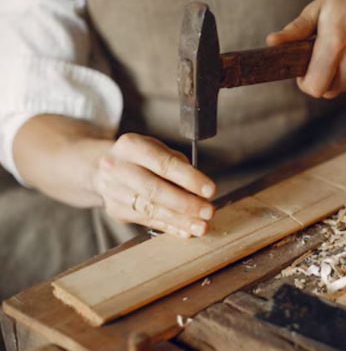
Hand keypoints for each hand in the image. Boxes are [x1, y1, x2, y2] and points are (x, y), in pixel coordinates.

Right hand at [93, 133, 215, 237]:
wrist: (104, 168)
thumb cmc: (141, 157)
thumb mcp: (158, 150)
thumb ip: (179, 166)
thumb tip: (199, 192)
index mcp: (131, 146)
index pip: (164, 164)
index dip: (190, 179)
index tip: (210, 191)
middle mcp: (117, 167)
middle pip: (155, 190)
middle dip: (186, 204)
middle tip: (208, 212)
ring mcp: (112, 190)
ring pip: (151, 209)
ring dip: (180, 220)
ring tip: (200, 226)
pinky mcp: (115, 210)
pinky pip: (146, 221)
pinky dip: (169, 227)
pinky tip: (185, 231)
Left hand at [266, 0, 345, 98]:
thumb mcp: (319, 8)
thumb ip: (295, 30)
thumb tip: (272, 43)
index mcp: (335, 45)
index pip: (314, 87)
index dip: (305, 82)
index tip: (305, 70)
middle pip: (327, 91)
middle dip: (319, 80)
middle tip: (321, 59)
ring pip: (343, 87)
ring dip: (337, 76)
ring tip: (341, 51)